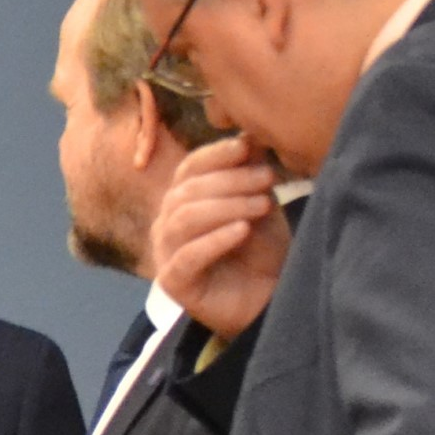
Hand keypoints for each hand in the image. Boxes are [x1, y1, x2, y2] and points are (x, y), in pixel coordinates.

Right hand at [150, 135, 288, 338]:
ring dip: (226, 207)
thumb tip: (249, 135)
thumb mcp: (260, 204)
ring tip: (261, 206)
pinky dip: (216, 240)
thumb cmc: (260, 251)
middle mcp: (167, 223)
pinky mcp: (174, 283)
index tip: (247, 147)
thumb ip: (250, 173)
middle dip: (230, 181)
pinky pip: (188, 257)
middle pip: (188, 191)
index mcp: (183, 200)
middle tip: (267, 179)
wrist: (266, 299)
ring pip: (185, 219)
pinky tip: (242, 231)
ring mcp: (166, 253)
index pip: (189, 168)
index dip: (215, 154)